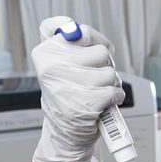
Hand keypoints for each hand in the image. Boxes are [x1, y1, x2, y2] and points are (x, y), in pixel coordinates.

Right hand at [30, 16, 124, 161]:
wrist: (65, 134)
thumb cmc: (66, 96)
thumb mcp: (57, 66)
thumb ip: (66, 42)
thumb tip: (75, 28)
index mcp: (45, 54)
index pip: (74, 28)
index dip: (89, 36)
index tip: (86, 45)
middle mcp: (54, 67)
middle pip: (101, 50)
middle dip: (103, 65)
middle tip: (92, 78)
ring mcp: (71, 84)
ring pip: (110, 71)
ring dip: (109, 84)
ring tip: (95, 92)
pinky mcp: (89, 101)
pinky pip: (115, 89)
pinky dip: (114, 98)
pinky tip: (102, 103)